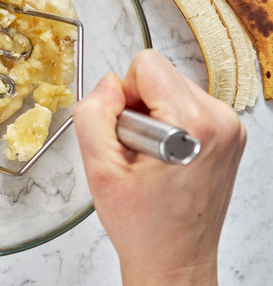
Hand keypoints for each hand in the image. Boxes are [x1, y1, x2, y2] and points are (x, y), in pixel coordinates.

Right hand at [72, 49, 245, 284]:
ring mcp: (230, 127)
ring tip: (150, 160)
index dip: (122, 96)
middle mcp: (221, 120)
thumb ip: (93, 115)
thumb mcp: (99, 169)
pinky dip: (167, 125)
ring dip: (152, 117)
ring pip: (171, 89)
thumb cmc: (144, 225)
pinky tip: (163, 160)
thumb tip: (106, 84)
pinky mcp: (229, 135)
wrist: (175, 259)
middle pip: (160, 75)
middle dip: (137, 107)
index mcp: (194, 123)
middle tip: (135, 152)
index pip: (147, 65)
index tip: (125, 134)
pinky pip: (185, 106)